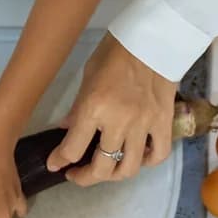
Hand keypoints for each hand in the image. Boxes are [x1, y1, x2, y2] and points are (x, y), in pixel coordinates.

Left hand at [47, 33, 177, 185]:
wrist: (152, 39)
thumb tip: (66, 129)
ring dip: (112, 175)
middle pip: (101, 167)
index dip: (59, 161)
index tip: (55, 164)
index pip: (72, 148)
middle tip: (76, 174)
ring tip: (103, 169)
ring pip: (128, 168)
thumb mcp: (87, 77)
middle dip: (84, 177)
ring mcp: (144, 125)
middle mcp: (119, 122)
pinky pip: (157, 155)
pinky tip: (134, 158)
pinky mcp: (164, 123)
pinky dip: (145, 162)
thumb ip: (77, 108)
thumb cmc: (114, 53)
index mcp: (94, 108)